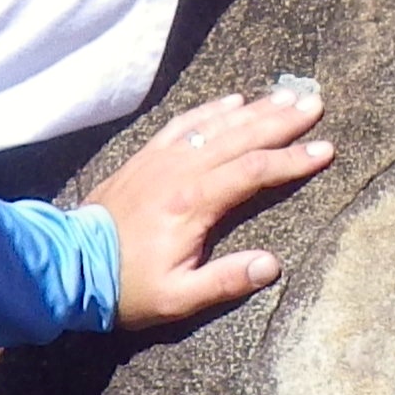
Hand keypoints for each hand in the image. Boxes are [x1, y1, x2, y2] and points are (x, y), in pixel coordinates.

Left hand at [85, 84, 330, 326]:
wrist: (69, 265)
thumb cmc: (126, 287)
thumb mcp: (178, 298)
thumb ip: (226, 281)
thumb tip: (272, 265)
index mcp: (194, 204)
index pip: (254, 171)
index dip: (292, 160)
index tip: (325, 150)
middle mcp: (180, 172)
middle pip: (241, 137)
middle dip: (282, 121)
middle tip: (316, 104)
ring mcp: (161, 160)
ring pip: (216, 124)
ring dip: (255, 109)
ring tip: (287, 96)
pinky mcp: (146, 158)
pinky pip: (184, 123)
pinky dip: (211, 109)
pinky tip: (233, 100)